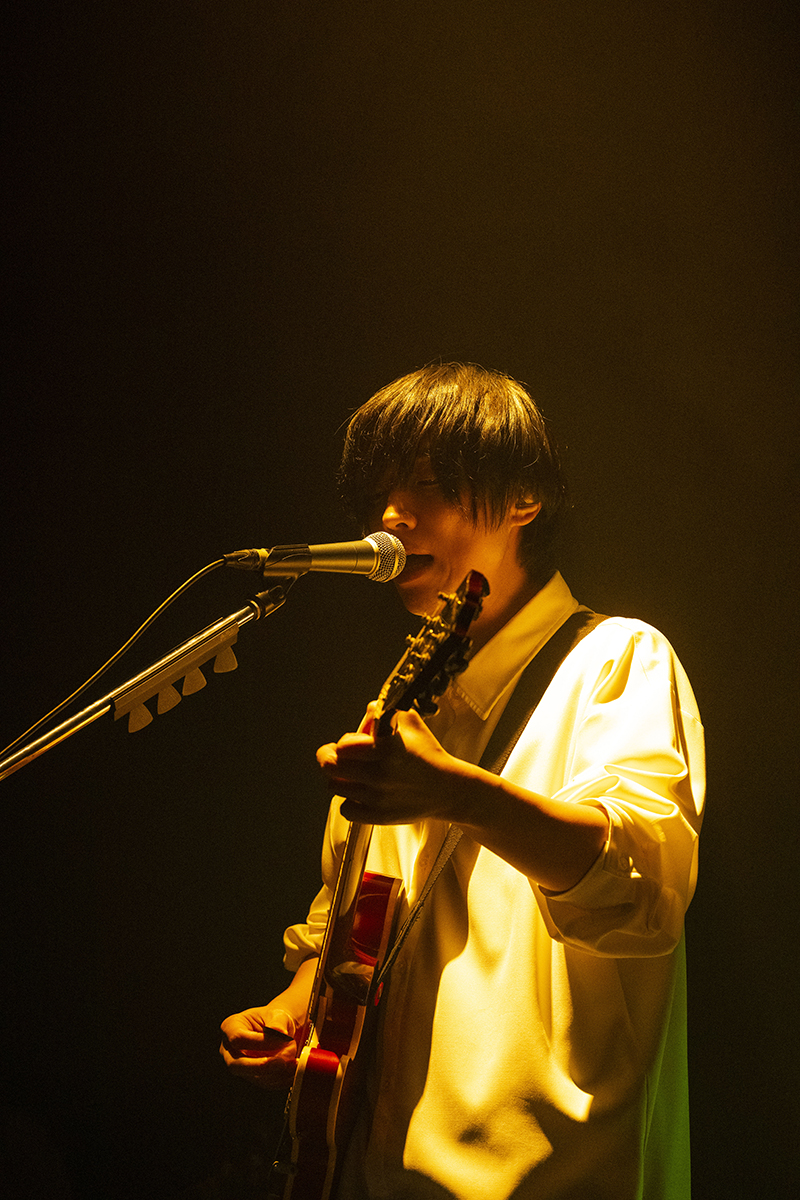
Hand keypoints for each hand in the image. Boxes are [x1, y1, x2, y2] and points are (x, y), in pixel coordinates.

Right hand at [219, 1004, 298, 1088]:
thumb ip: (277, 1022)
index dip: (260, 1042)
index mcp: (231, 1028)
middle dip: (263, 1065)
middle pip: (238, 1065)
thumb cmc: (275, 1019)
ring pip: (254, 1077)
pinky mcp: (254, 1078)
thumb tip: (278, 1032)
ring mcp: (240, 1067)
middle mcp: (230, 1050)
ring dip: (277, 1072)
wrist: (282, 1030)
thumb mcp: (278, 1015)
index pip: (238, 1039)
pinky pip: (266, 1084)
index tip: (282, 1040)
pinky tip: (294, 1069)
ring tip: (295, 1059)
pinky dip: (282, 1079)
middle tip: (283, 1062)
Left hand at [317, 706, 468, 825]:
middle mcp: (381, 774)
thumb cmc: (428, 754)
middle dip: (330, 758)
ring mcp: (379, 798)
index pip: (342, 746)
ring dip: (340, 779)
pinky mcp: (379, 816)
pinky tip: (360, 794)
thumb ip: (385, 712)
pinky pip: (346, 809)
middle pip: (331, 767)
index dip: (342, 743)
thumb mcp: (411, 724)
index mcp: (388, 749)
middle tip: (337, 757)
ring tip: (352, 775)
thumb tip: (368, 710)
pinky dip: (349, 801)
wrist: (449, 790)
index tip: (349, 743)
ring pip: (335, 787)